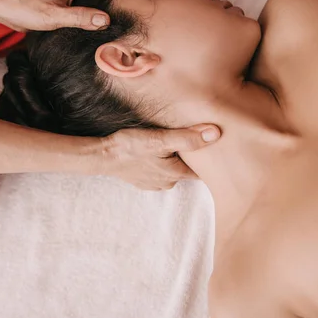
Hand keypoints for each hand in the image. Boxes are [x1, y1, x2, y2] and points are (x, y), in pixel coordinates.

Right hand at [100, 125, 220, 189]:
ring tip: (172, 143)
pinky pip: (158, 171)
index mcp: (176, 174)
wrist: (101, 156)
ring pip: (172, 170)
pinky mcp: (142, 179)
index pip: (202, 171)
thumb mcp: (160, 139)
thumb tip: (216, 134)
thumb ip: (188, 137)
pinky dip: (159, 162)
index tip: (214, 148)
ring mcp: (153, 183)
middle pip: (187, 169)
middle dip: (191, 158)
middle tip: (192, 139)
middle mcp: (167, 182)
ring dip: (173, 159)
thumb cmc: (130, 146)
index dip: (208, 160)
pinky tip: (155, 151)